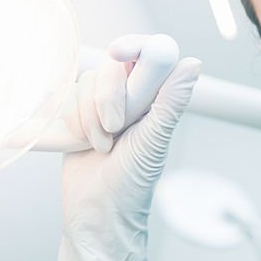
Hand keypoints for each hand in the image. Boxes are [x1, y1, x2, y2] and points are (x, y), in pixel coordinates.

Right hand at [49, 34, 200, 260]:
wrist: (94, 216)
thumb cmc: (131, 186)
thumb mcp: (153, 142)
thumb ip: (171, 102)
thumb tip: (192, 63)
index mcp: (159, 99)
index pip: (152, 52)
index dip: (134, 44)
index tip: (117, 51)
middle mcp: (134, 98)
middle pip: (114, 65)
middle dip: (108, 97)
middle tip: (116, 129)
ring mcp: (105, 106)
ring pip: (88, 81)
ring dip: (88, 116)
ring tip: (101, 146)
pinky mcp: (78, 117)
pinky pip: (68, 99)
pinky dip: (71, 121)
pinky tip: (80, 145)